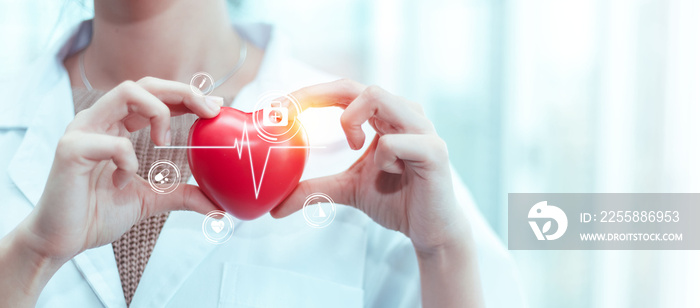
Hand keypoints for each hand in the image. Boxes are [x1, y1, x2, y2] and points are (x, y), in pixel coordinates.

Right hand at [22, 77, 222, 261]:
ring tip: (164, 141)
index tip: (214, 107)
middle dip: (182, 91)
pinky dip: (128, 161)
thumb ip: (181, 195)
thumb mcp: (150, 200)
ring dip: (158, 112)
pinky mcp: (71, 150)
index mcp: (114, 125)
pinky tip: (121, 182)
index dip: (185, 95)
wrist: (62, 240)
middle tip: (208, 111)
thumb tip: (217, 207)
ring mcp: (82, 130)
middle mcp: (98, 120)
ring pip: (127, 92)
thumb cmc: (97, 214)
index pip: (153, 95)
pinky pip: (113, 142)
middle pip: (144, 84)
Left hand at [270, 79, 469, 252]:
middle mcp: (404, 114)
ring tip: (354, 147)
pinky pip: (395, 141)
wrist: (431, 230)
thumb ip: (315, 189)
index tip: (278, 108)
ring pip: (377, 97)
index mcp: (385, 117)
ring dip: (352, 122)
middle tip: (291, 116)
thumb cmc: (397, 201)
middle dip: (318, 96)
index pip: (345, 90)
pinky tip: (392, 172)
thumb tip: (275, 207)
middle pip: (359, 85)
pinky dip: (382, 156)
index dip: (311, 93)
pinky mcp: (433, 151)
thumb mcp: (347, 190)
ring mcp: (421, 129)